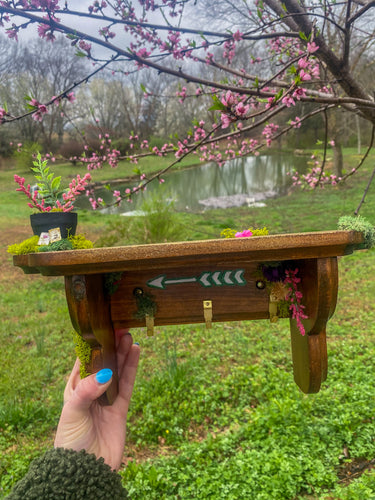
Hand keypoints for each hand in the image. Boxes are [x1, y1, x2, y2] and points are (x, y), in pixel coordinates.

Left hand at [54, 330, 139, 470]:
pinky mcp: (121, 408)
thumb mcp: (73, 412)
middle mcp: (92, 389)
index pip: (84, 360)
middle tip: (120, 328)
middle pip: (104, 362)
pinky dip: (132, 368)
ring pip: (118, 369)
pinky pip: (128, 383)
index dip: (94, 344)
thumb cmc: (71, 441)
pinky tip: (136, 352)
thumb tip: (105, 373)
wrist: (86, 470)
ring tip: (129, 336)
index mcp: (74, 387)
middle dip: (111, 346)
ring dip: (123, 353)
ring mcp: (107, 398)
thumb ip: (88, 391)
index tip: (102, 328)